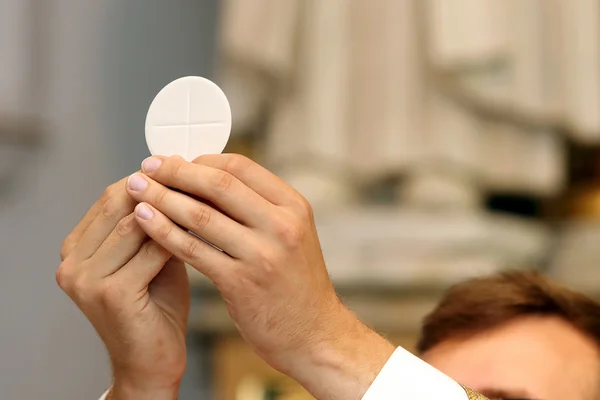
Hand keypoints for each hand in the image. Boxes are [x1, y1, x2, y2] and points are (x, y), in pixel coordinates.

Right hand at [56, 177, 189, 399]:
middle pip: (120, 204)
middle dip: (163, 189)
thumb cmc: (155, 307)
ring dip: (174, 210)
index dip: (150, 179)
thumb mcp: (149, 256)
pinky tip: (202, 232)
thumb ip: (155, 223)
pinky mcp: (109, 294)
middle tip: (200, 179)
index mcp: (76, 247)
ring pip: (137, 224)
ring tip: (206, 201)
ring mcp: (86, 278)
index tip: (184, 169)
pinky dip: (179, 239)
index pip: (111, 196)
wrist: (151, 362)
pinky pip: (152, 251)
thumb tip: (178, 179)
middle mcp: (71, 261)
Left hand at [126, 154, 395, 399]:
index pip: (240, 167)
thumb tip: (207, 182)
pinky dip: (165, 232)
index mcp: (294, 206)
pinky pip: (194, 250)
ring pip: (201, 215)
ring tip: (135, 190)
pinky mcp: (241, 283)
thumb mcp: (291, 235)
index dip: (201, 160)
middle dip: (176, 172)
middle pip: (219, 184)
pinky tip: (145, 221)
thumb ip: (257, 208)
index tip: (174, 161)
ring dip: (162, 198)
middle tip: (146, 167)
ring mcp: (263, 254)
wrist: (315, 336)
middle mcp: (282, 225)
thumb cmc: (297, 285)